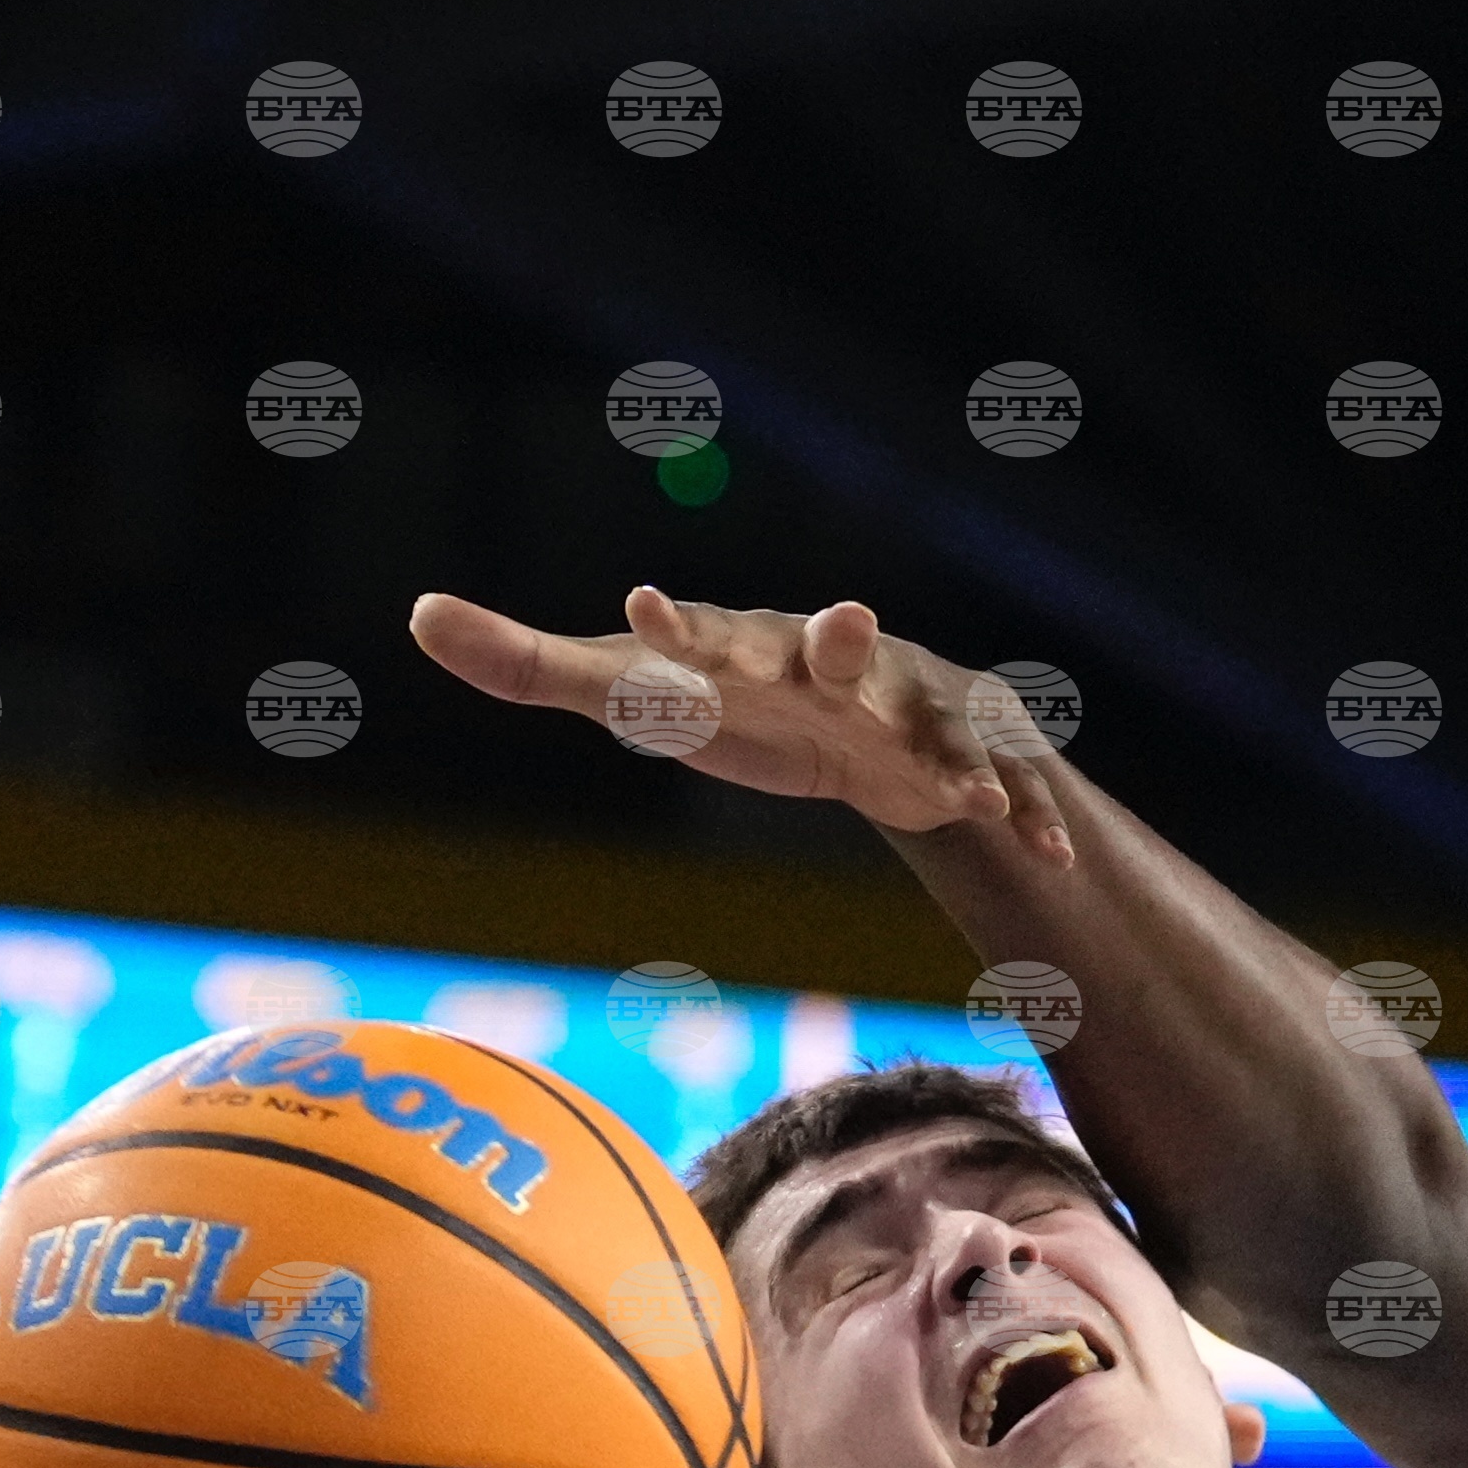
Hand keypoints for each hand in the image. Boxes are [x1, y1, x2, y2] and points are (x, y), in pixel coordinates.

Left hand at [407, 586, 1076, 861]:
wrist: (866, 700)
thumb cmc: (732, 694)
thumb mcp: (636, 686)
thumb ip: (529, 661)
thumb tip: (418, 613)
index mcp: (743, 648)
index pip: (697, 631)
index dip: (672, 624)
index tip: (638, 610)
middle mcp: (831, 663)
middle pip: (834, 646)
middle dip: (838, 638)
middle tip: (842, 622)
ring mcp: (906, 707)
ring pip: (937, 722)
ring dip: (956, 751)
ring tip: (971, 794)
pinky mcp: (961, 758)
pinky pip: (1003, 787)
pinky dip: (1027, 817)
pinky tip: (1049, 858)